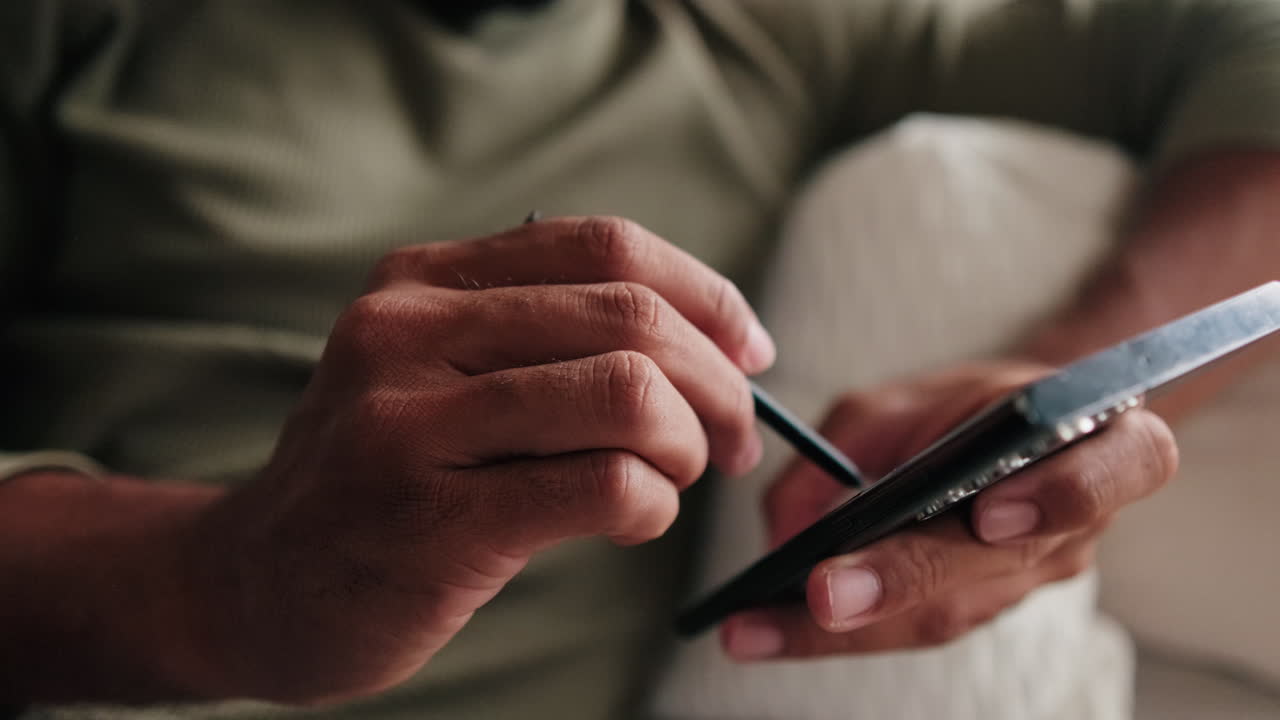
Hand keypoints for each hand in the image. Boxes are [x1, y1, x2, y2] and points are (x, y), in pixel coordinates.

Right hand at [185, 217, 772, 702]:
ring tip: (678, 478)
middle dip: (718, 382)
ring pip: (627, 393)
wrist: (253, 584)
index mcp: (420, 281)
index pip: (604, 246)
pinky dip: (653, 503)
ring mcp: (411, 423)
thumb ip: (544, 338)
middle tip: (734, 440)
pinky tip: (635, 520)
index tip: (748, 351)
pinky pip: (605, 485)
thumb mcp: (435, 374)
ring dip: (689, 442)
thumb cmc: (383, 481)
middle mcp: (407, 331)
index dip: (704, 293)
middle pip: (629, 315)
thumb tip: (714, 343)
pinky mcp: (434, 520)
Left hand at [721, 362, 1177, 659]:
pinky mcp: (989, 606)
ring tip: (760, 628)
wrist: (1032, 434)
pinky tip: (775, 631)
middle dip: (903, 582)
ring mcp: (1035, 578)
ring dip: (852, 628)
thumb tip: (786, 525)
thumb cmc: (974, 406)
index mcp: (1096, 444)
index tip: (988, 518)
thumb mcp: (913, 397)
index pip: (1096, 476)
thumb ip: (851, 443)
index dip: (1057, 496)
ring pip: (948, 611)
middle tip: (821, 596)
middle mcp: (1079, 525)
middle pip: (998, 566)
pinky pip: (918, 624)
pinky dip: (846, 631)